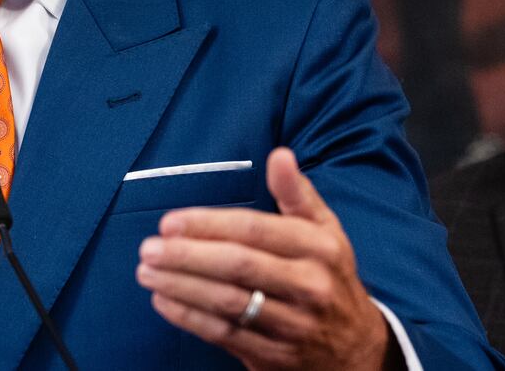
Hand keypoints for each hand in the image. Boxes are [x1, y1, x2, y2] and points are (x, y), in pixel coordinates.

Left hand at [135, 147, 402, 369]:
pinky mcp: (274, 355)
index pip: (255, 231)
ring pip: (228, 302)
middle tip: (148, 248)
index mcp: (318, 248)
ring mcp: (292, 324)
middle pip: (238, 267)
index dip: (208, 225)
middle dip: (187, 256)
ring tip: (147, 271)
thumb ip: (297, 194)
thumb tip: (280, 155)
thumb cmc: (329, 276)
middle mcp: (308, 285)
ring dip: (180, 286)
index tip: (170, 222)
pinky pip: (225, 334)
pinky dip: (189, 318)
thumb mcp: (326, 231)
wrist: (357, 349)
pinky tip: (163, 300)